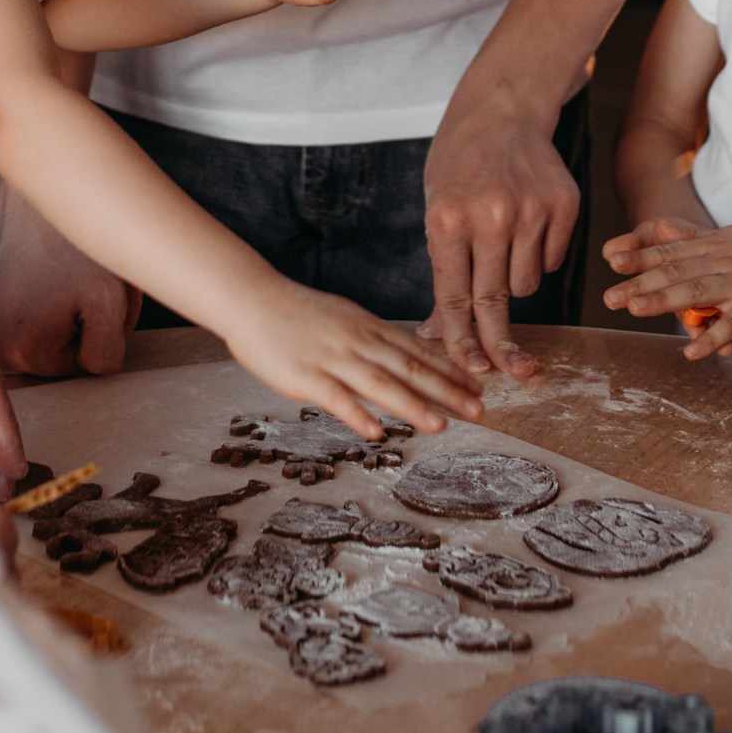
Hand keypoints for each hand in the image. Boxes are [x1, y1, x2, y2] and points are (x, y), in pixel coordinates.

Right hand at [0, 181, 140, 378]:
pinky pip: (10, 318)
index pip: (79, 367)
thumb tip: (92, 371)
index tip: (84, 300)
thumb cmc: (75, 237)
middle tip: (74, 284)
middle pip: (52, 356)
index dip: (95, 333)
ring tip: (52, 277)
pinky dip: (26, 302)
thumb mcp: (113, 302)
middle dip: (74, 325)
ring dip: (50, 314)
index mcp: (18, 351)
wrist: (40, 188)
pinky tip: (32, 274)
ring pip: (32, 337)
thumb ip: (108, 354)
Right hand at [223, 286, 485, 440]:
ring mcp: (331, 358)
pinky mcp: (304, 376)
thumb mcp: (345, 318)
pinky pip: (336, 398)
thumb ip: (373, 340)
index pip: (418, 352)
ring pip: (379, 383)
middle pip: (409, 368)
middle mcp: (357, 341)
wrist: (252, 299)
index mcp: (369, 328)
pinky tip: (378, 433)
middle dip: (446, 391)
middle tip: (478, 411)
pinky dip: (357, 415)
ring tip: (440, 425)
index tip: (479, 389)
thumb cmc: (298, 313)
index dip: (451, 372)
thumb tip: (404, 360)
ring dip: (412, 405)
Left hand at [422, 95, 575, 381]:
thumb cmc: (459, 166)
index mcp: (448, 221)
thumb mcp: (436, 212)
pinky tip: (526, 226)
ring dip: (514, 281)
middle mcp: (490, 217)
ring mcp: (531, 211)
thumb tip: (437, 333)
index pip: (456, 296)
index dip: (463, 340)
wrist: (501, 111)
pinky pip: (552, 261)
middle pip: (496, 301)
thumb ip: (443, 274)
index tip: (473, 370)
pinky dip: (539, 257)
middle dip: (500, 343)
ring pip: (527, 284)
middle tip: (513, 370)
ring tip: (502, 244)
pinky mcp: (564, 206)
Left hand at [603, 219, 731, 360]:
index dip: (640, 256)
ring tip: (634, 310)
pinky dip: (711, 337)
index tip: (611, 260)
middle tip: (609, 298)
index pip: (672, 249)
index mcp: (716, 245)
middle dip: (640, 283)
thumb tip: (663, 230)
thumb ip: (699, 240)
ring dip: (664, 301)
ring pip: (697, 290)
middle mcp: (724, 259)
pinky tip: (690, 351)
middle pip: (676, 270)